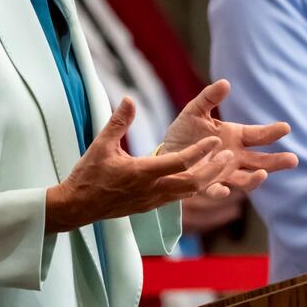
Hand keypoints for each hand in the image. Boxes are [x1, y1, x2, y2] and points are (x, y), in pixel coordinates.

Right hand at [45, 98, 238, 232]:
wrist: (77, 207)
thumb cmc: (88, 175)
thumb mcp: (101, 145)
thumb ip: (119, 122)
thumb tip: (129, 98)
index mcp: (142, 173)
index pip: (179, 162)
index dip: (200, 151)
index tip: (216, 140)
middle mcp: (152, 190)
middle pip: (193, 183)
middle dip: (213, 170)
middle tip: (229, 155)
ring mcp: (153, 201)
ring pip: (189, 193)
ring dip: (208, 179)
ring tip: (223, 164)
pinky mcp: (150, 206)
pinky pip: (179, 197)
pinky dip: (194, 188)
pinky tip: (202, 177)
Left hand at [161, 79, 297, 196]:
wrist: (165, 154)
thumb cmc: (184, 132)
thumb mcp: (195, 111)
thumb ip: (209, 97)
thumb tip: (225, 82)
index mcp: (235, 136)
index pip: (258, 135)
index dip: (272, 132)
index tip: (286, 128)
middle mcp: (234, 157)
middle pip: (260, 161)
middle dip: (277, 162)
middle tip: (293, 160)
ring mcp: (223, 173)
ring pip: (244, 179)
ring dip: (254, 179)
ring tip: (263, 174)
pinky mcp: (206, 184)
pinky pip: (216, 190)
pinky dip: (221, 191)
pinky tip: (225, 189)